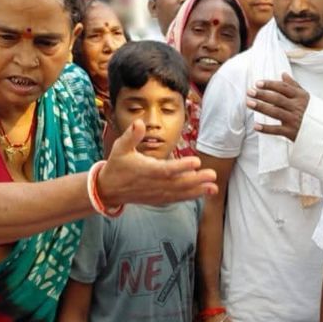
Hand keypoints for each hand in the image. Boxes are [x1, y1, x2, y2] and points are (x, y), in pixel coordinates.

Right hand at [97, 120, 217, 206]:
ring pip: (179, 193)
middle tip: (212, 175)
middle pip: (177, 183)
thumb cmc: (117, 165)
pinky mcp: (158, 199)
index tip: (196, 161)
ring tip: (214, 187)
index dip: (181, 167)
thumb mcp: (120, 147)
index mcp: (145, 170)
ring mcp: (156, 193)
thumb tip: (138, 122)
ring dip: (198, 191)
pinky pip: (176, 198)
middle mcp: (153, 184)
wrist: (108, 189)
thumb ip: (131, 135)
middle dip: (196, 180)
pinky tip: (204, 193)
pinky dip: (190, 196)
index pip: (166, 170)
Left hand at [248, 73, 308, 140]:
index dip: (270, 85)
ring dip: (261, 107)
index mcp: (299, 97)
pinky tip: (255, 126)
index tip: (257, 83)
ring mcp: (294, 120)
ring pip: (276, 112)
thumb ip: (293, 85)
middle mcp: (297, 107)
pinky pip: (276, 130)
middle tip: (249, 91)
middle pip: (277, 99)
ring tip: (249, 103)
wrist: (321, 130)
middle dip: (262, 95)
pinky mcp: (291, 132)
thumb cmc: (309, 111)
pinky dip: (266, 129)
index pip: (283, 88)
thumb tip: (283, 73)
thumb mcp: (304, 96)